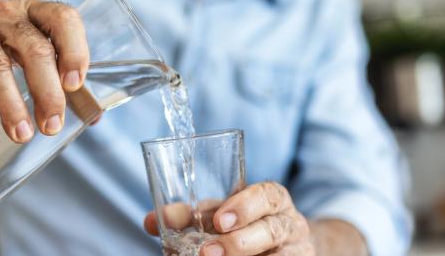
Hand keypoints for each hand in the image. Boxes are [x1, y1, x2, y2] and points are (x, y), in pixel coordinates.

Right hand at [0, 0, 88, 142]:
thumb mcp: (21, 42)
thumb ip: (53, 72)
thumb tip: (92, 117)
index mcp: (32, 10)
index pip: (62, 18)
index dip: (74, 49)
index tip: (75, 85)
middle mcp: (3, 11)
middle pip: (33, 49)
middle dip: (47, 92)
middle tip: (52, 126)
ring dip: (11, 105)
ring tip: (22, 135)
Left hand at [144, 182, 313, 255]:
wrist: (286, 245)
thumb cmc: (244, 224)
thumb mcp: (219, 214)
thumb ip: (189, 215)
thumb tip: (149, 221)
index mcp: (272, 198)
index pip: (267, 194)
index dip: (245, 206)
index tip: (218, 221)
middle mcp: (289, 221)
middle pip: (272, 228)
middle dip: (238, 241)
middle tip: (206, 252)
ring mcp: (295, 248)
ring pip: (279, 254)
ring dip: (245, 255)